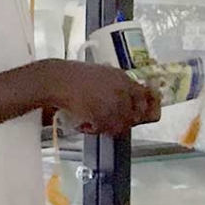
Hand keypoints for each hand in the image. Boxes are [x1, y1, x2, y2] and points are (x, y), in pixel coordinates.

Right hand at [43, 60, 159, 135]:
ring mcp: (113, 102)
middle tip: (108, 121)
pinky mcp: (101, 114)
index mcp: (123, 78)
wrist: (57, 79)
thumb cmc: (75, 77)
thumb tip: (131, 100)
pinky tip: (84, 125)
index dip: (146, 108)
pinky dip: (94, 130)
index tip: (142, 116)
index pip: (145, 96)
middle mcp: (122, 90)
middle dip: (124, 121)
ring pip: (121, 125)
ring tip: (93, 123)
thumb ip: (119, 85)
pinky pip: (105, 130)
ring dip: (107, 127)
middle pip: (135, 115)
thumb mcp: (104, 73)